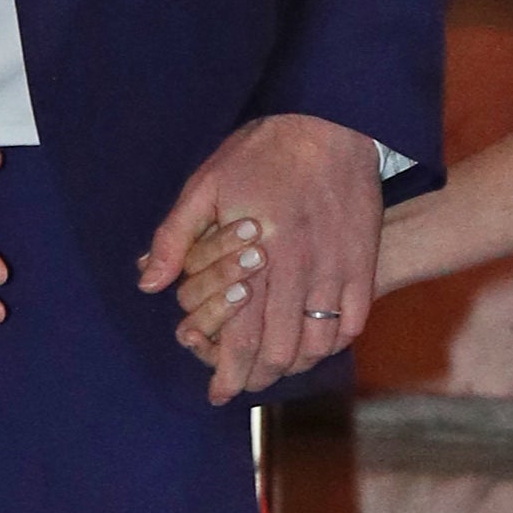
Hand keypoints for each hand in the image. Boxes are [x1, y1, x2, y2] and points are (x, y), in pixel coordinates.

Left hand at [137, 114, 381, 403]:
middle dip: (259, 376)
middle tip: (245, 380)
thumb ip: (175, 236)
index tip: (220, 394)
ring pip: (319, 343)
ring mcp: (337, 267)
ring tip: (277, 362)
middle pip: (281, 351)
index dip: (229, 374)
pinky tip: (315, 338)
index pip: (243, 336)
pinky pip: (353, 321)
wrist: (331, 118)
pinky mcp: (362, 259)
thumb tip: (149, 284)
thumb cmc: (262, 151)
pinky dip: (333, 339)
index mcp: (258, 255)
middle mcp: (300, 269)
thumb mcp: (207, 182)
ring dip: (296, 361)